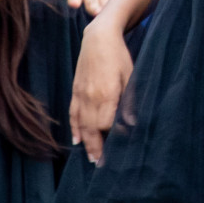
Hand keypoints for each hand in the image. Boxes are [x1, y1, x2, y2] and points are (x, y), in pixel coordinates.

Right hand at [69, 21, 132, 162]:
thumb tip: (130, 125)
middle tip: (100, 164)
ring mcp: (80, 94)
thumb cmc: (119, 56)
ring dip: (86, 142)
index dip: (112, 138)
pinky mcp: (75, 90)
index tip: (117, 150)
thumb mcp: (130, 76)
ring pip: (81, 124)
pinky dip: (74, 128)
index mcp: (107, 94)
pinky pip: (73, 113)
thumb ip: (130, 101)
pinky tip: (76, 140)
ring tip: (91, 158)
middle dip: (96, 148)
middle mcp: (91, 97)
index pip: (106, 124)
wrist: (98, 37)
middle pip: (91, 129)